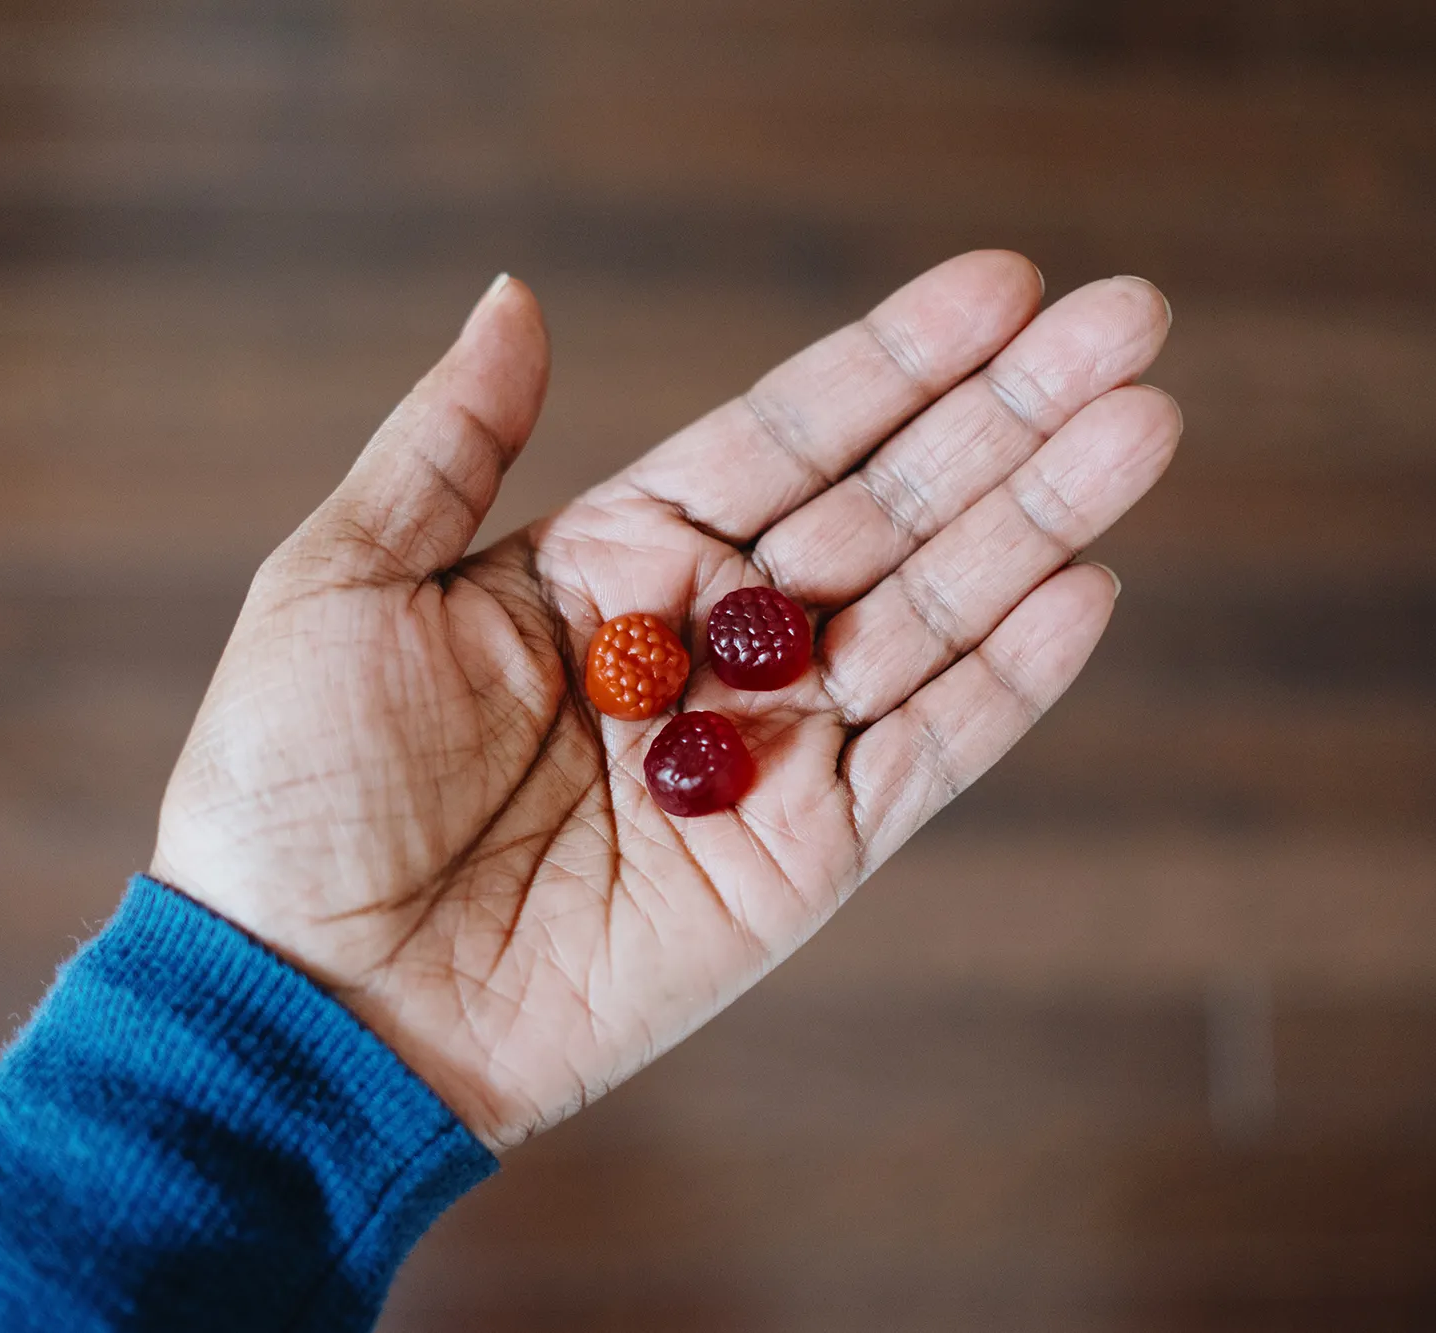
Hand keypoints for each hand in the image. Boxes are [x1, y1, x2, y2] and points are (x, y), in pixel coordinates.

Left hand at [151, 255, 1178, 1148]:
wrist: (310, 1000)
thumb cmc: (293, 792)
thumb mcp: (343, 583)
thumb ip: (452, 442)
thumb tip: (518, 296)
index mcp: (611, 559)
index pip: (785, 433)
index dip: (894, 361)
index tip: (1002, 284)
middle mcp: (705, 641)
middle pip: (885, 507)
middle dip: (1007, 417)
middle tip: (1129, 319)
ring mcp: (763, 752)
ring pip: (929, 616)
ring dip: (1039, 523)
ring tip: (1142, 424)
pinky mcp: (797, 861)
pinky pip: (923, 760)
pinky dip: (1006, 682)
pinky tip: (1085, 590)